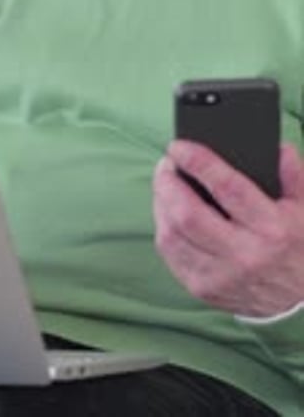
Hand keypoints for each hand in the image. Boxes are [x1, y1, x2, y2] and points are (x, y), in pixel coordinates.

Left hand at [153, 141, 303, 316]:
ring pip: (172, 235)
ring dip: (160, 203)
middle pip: (188, 214)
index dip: (197, 162)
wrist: (296, 303)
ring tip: (164, 184)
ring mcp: (220, 276)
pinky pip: (169, 254)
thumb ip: (294, 176)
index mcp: (271, 229)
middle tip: (165, 164)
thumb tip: (280, 149)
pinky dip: (163, 227)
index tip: (179, 146)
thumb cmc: (296, 247)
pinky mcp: (203, 289)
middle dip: (167, 183)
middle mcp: (244, 255)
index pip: (227, 187)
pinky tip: (166, 212)